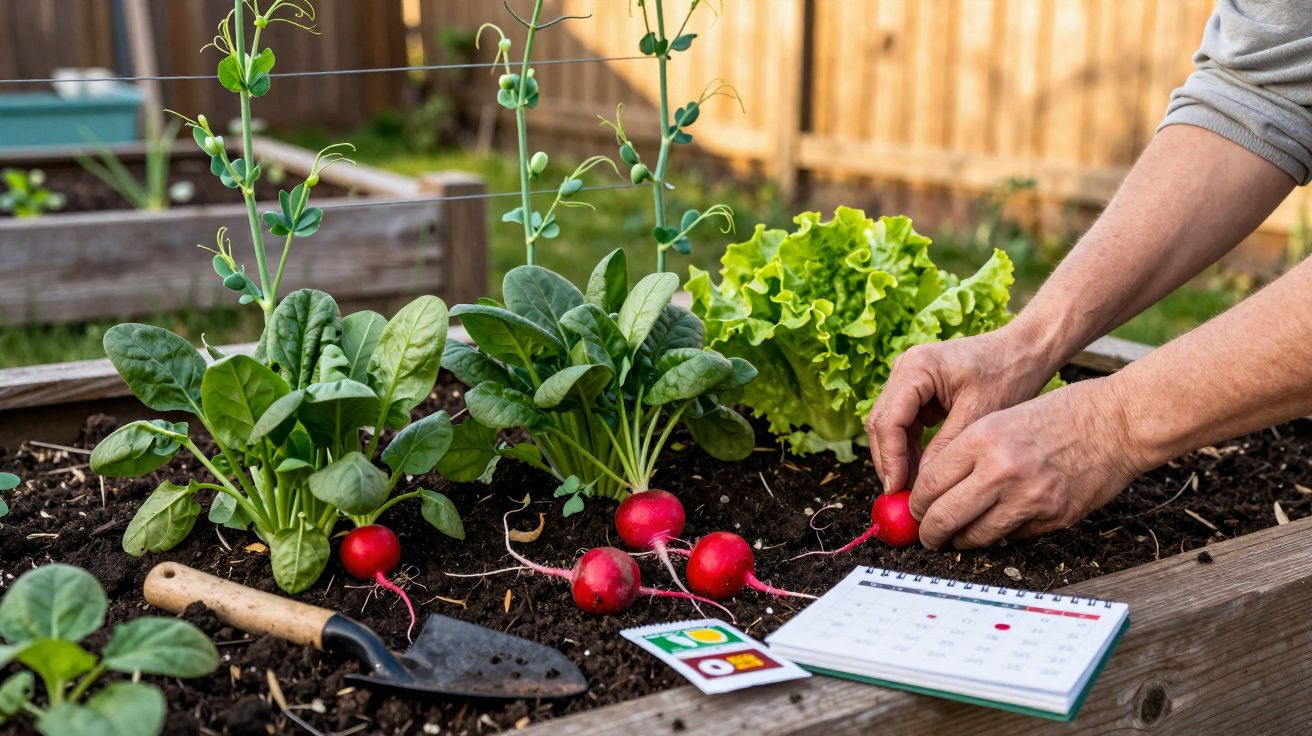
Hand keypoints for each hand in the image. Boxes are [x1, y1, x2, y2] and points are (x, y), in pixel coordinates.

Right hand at [866, 321, 1059, 494]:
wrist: (1024, 350)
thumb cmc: (1008, 374)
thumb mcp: (979, 415)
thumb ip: (946, 447)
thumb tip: (922, 484)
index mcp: (916, 367)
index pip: (888, 420)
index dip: (890, 458)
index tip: (898, 490)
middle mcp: (904, 369)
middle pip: (881, 423)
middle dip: (889, 462)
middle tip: (900, 497)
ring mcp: (908, 379)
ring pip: (889, 427)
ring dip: (898, 458)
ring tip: (912, 490)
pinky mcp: (917, 391)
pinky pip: (904, 425)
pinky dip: (910, 449)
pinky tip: (921, 473)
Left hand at [909, 377, 1148, 549]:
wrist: (1115, 424)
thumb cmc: (1057, 416)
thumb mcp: (1000, 420)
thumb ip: (964, 454)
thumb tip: (930, 490)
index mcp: (982, 440)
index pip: (928, 484)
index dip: (916, 503)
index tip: (915, 509)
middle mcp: (1000, 472)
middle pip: (942, 518)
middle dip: (929, 532)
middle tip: (927, 535)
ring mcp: (1027, 500)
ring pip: (973, 537)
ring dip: (960, 540)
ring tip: (956, 535)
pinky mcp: (1050, 520)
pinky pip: (1010, 537)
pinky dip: (999, 534)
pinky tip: (999, 522)